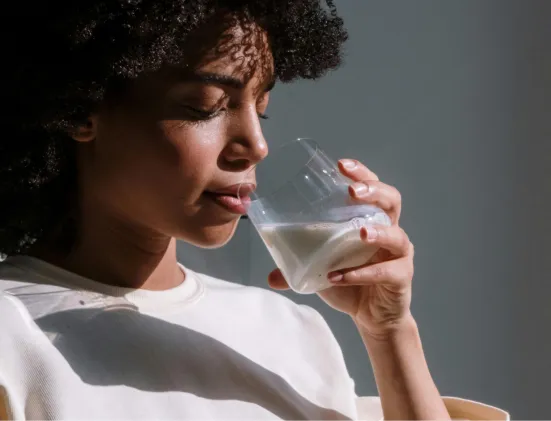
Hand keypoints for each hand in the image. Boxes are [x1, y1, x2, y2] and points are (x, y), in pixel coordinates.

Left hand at [268, 159, 413, 339]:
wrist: (372, 316)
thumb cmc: (350, 281)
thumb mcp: (321, 269)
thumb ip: (296, 268)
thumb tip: (269, 276)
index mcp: (370, 219)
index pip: (372, 187)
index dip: (361, 174)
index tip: (341, 165)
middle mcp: (389, 231)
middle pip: (391, 200)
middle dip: (373, 191)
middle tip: (353, 192)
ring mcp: (398, 254)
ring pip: (396, 235)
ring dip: (378, 232)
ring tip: (360, 232)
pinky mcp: (400, 277)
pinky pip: (385, 272)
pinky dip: (362, 274)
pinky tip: (341, 277)